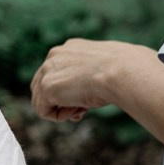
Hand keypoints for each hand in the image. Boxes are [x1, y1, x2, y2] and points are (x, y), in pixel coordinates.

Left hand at [30, 38, 154, 122]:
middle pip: (42, 85)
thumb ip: (88, 75)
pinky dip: (59, 116)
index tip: (85, 99)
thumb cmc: (123, 71)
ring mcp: (48, 70)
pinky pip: (43, 111)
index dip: (68, 92)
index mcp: (69, 48)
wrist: (123, 72)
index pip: (56, 73)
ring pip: (41, 99)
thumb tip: (86, 90)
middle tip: (82, 108)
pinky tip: (77, 110)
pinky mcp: (47, 87)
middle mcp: (54, 55)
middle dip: (61, 101)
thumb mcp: (103, 68)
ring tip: (81, 108)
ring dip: (60, 109)